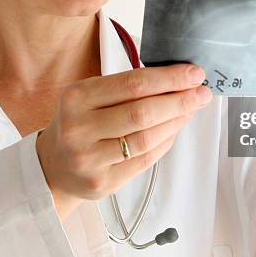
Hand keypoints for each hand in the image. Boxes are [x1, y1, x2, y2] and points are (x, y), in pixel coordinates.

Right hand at [35, 63, 211, 218]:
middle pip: (142, 112)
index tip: (193, 73)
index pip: (132, 83)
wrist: (54, 165)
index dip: (168, 78)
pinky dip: (165, 142)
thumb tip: (178, 80)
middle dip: (179, 100)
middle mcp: (78, 128)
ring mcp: (89, 159)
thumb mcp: (90, 95)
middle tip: (201, 93)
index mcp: (76, 98)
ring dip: (176, 122)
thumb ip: (127, 87)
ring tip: (191, 109)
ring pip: (146, 138)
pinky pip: (145, 160)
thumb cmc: (80, 122)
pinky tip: (174, 130)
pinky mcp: (102, 183)